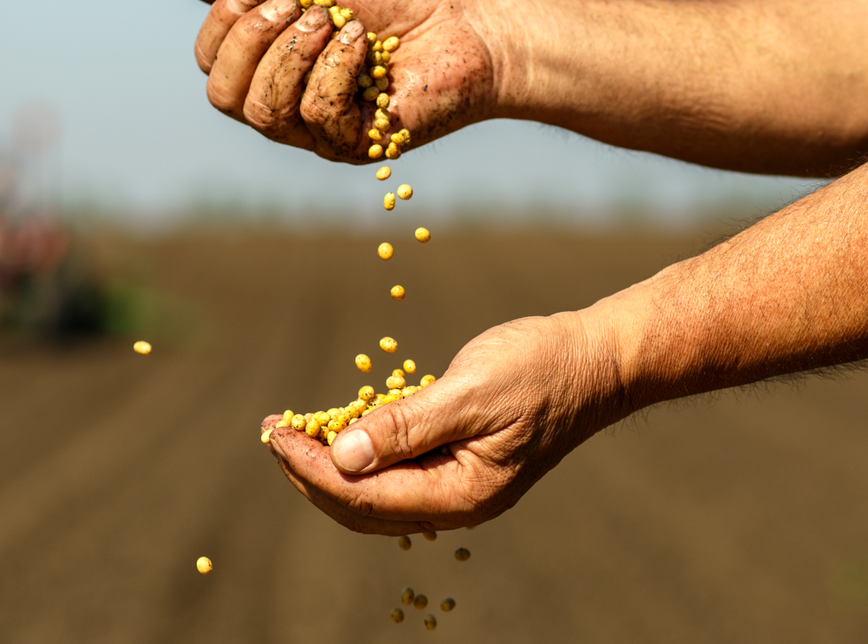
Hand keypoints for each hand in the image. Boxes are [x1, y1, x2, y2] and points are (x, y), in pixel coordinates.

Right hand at [182, 0, 502, 161]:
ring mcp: (318, 130)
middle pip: (221, 94)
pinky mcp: (354, 145)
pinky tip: (364, 47)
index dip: (222, 24)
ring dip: (292, 54)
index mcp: (274, 64)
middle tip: (299, 6)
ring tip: (337, 22)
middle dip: (249, 40)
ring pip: (261, 111)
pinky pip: (314, 115)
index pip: (211, 63)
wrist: (470, 23)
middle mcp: (288, 103)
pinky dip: (334, 70)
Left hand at [260, 311, 624, 534]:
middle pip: (362, 506)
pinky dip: (361, 452)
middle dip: (310, 471)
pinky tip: (338, 427)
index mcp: (462, 495)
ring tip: (291, 432)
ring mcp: (458, 487)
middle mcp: (457, 502)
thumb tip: (343, 457)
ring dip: (330, 464)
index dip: (312, 468)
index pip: (365, 496)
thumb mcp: (471, 391)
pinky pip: (397, 472)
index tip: (274, 434)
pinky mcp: (458, 464)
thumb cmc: (542, 368)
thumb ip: (406, 426)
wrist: (596, 361)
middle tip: (271, 432)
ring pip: (375, 494)